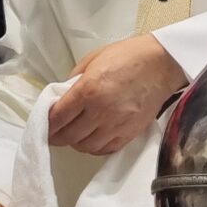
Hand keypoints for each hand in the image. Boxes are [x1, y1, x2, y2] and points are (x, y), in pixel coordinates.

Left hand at [47, 33, 188, 155]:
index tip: (45, 124)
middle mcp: (101, 111)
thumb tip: (63, 97)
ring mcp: (116, 125)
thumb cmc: (129, 56)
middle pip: (69, 136)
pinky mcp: (130, 133)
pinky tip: (92, 138)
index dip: (47, 124)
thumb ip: (74, 80)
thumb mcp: (93, 59)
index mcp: (88, 90)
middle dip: (57, 136)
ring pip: (86, 147)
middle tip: (54, 133)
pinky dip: (94, 147)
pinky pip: (105, 150)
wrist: (162, 64)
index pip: (58, 117)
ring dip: (75, 143)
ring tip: (74, 135)